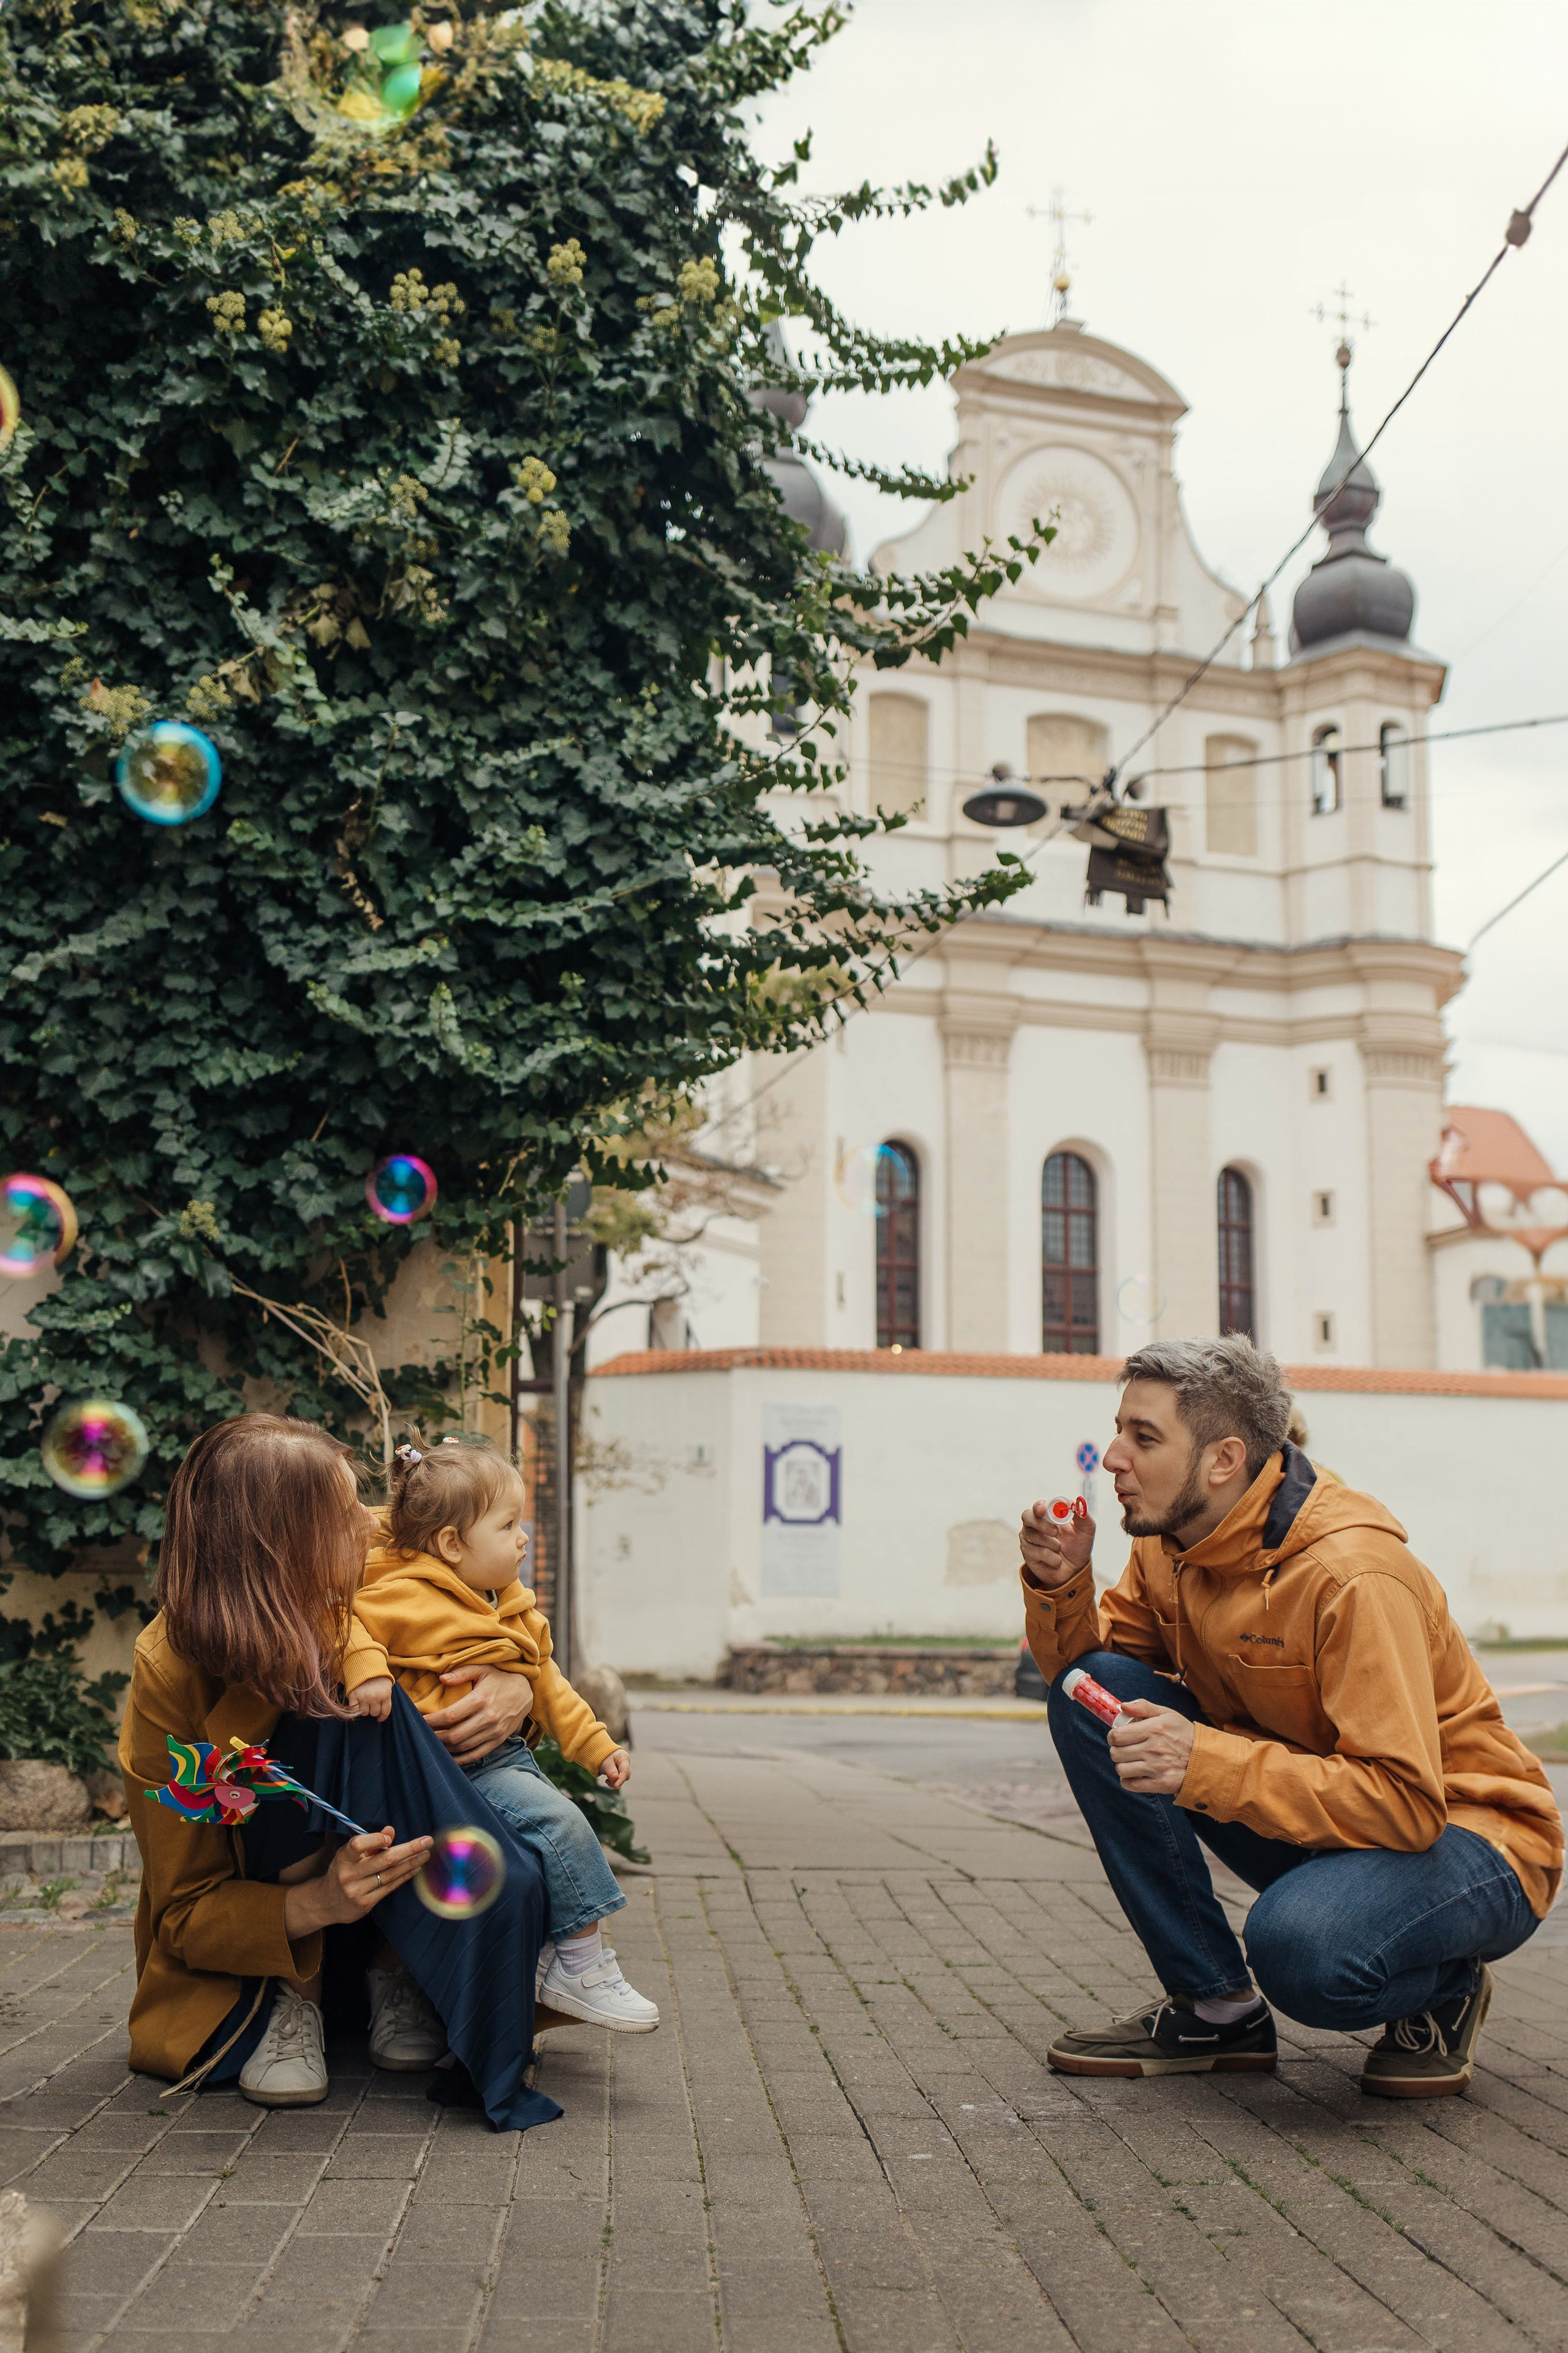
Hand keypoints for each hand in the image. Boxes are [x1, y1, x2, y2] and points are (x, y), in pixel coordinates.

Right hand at [282, 1827, 433, 1935]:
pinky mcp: (365, 1904)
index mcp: (343, 1858)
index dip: (375, 1839)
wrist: (325, 1903)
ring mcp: (357, 1891)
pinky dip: (404, 1876)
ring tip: (426, 1854)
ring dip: (411, 1863)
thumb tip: (390, 1831)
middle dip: (409, 1849)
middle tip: (427, 1841)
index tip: (389, 1837)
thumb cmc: (342, 1871)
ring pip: (390, 1874)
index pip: (358, 1845)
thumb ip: (369, 1843)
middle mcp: (349, 1874)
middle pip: (384, 1860)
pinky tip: (415, 1868)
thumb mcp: (349, 1855)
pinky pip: (390, 1887)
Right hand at [348, 1676, 393, 1721]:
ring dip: (364, 1709)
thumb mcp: (386, 1685)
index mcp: (386, 1694)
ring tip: (364, 1701)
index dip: (382, 1717)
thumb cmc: (376, 1677)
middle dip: (373, 1709)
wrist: (363, 1664)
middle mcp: (375, 1697)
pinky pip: (354, 1710)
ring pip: (364, 1713)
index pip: (385, 1712)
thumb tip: (381, 1715)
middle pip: (374, 1713)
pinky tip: (356, 1703)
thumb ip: (385, 1698)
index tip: (379, 1718)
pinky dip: (355, 1709)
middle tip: (370, 1703)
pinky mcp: (354, 1696)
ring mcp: (364, 1697)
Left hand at [425, 1666, 531, 1765]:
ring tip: (432, 1743)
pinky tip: (448, 1756)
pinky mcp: (498, 1740)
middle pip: (454, 1735)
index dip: (431, 1721)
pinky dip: (461, 1759)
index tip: (418, 1721)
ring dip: (445, 1748)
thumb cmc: (499, 1678)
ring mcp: (494, 1731)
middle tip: (421, 1734)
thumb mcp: (482, 1669)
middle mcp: (488, 1717)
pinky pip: (476, 1754)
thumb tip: (441, 1678)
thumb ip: (462, 1672)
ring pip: (463, 1747)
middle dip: (434, 1737)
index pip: (449, 1715)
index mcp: (480, 1699)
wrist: (526, 1691)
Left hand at [597, 1748, 630, 1790]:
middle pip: (625, 1776)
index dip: (621, 1780)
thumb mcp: (606, 1763)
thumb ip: (611, 1772)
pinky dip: (612, 1782)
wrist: (599, 1753)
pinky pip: (617, 1781)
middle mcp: (625, 1764)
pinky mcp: (619, 1774)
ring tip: (607, 1780)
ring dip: (613, 1782)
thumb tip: (615, 1779)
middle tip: (607, 1781)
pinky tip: (607, 1780)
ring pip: (621, 1780)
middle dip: (617, 1781)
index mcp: (624, 1758)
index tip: (616, 1786)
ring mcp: (623, 1769)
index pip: (625, 1771)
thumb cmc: (604, 1756)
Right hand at [1020, 1498, 1095, 1589]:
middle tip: (1055, 1532)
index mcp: (1048, 1515)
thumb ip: (1082, 1515)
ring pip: (1033, 1535)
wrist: (1075, 1571)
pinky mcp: (1028, 1554)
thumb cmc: (1078, 1547)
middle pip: (1027, 1516)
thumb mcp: (1086, 1530)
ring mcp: (1029, 1539)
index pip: (1038, 1506)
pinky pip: (1037, 1552)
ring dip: (1052, 1544)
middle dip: (1041, 1524)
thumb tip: (1078, 1502)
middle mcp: (1035, 1525)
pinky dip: (1052, 1557)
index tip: (1043, 1510)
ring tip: (1060, 1549)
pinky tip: (1056, 1560)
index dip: (1039, 1506)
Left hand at [1107, 1699, 1194, 1794]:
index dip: (1113, 1736)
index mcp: (1154, 1729)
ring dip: (1123, 1765)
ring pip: (1121, 1769)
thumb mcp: (1167, 1714)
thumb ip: (1143, 1707)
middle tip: (1125, 1749)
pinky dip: (1128, 1780)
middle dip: (1117, 1750)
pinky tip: (1136, 1773)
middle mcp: (1154, 1749)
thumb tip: (1122, 1706)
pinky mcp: (1160, 1784)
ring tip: (1132, 1761)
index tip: (1117, 1737)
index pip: (1117, 1736)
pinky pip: (1130, 1785)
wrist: (1206, 1758)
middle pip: (1116, 1753)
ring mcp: (1157, 1768)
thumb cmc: (1183, 1733)